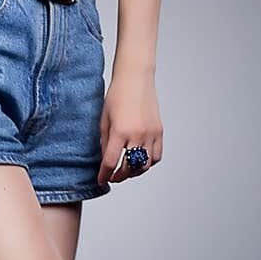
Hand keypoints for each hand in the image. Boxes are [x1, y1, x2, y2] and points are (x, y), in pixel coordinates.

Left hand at [96, 66, 162, 184]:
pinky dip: (148, 163)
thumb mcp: (104, 119)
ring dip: (134, 172)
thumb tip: (106, 161)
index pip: (111, 162)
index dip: (104, 175)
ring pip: (145, 165)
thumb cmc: (117, 95)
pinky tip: (139, 160)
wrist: (135, 79)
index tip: (100, 180)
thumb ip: (105, 142)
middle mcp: (137, 134)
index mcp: (120, 131)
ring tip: (126, 170)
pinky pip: (156, 156)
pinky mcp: (159, 131)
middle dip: (119, 177)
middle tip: (113, 177)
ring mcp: (151, 134)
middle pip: (129, 168)